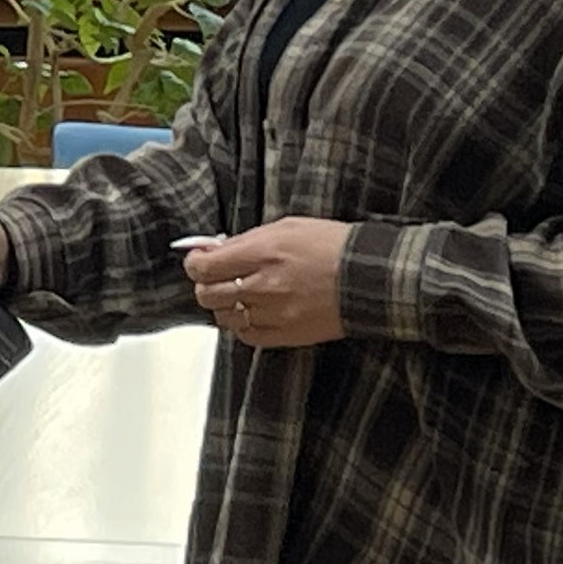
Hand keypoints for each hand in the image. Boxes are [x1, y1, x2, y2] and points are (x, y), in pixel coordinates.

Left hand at [181, 216, 354, 349]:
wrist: (368, 277)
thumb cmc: (332, 246)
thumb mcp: (287, 226)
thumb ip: (246, 240)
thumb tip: (214, 249)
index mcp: (263, 252)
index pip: (205, 267)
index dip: (194, 264)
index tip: (197, 260)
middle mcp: (264, 285)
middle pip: (208, 294)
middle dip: (204, 284)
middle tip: (214, 277)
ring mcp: (275, 313)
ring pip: (224, 317)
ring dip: (224, 305)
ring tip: (236, 293)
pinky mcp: (287, 335)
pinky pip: (246, 336)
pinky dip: (242, 325)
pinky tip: (251, 312)